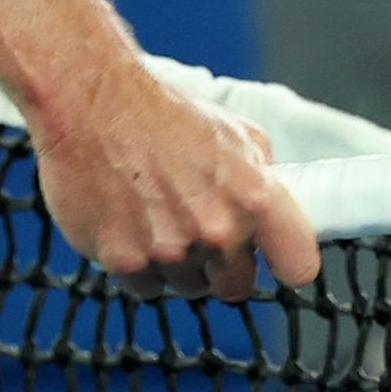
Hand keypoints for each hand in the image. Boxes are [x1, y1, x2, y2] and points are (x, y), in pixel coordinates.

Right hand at [29, 54, 318, 300]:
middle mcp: (217, 230)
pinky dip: (140, 265)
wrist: (92, 104)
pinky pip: (146, 286)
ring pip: (188, 286)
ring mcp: (170, 251)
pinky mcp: (125, 262)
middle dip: (223, 266)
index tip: (278, 264)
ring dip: (178, 264)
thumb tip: (273, 212)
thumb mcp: (234, 133)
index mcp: (253, 196)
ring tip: (158, 216)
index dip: (287, 265)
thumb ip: (261, 179)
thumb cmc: (162, 113)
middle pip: (236, 286)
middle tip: (200, 233)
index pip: (298, 264)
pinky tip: (131, 225)